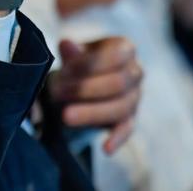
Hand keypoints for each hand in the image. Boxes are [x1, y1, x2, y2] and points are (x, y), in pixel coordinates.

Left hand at [48, 37, 141, 153]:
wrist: (82, 83)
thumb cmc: (79, 64)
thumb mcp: (73, 55)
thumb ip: (72, 52)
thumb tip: (66, 44)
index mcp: (125, 48)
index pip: (114, 56)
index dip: (89, 64)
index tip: (64, 70)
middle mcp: (135, 72)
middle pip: (118, 83)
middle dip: (86, 89)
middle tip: (56, 92)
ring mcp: (135, 96)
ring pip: (121, 107)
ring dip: (92, 113)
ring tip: (66, 116)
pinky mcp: (130, 118)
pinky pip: (126, 129)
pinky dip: (117, 139)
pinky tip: (105, 148)